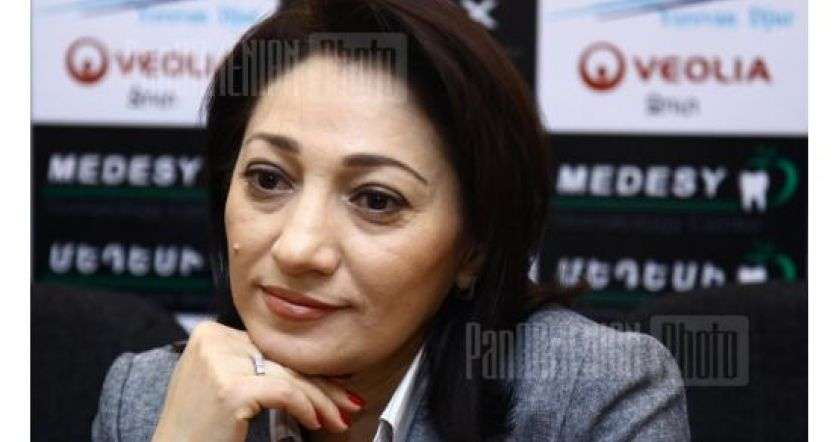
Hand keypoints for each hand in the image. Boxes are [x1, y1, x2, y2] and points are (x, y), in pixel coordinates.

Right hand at [152, 321, 362, 441]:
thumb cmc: (200, 428)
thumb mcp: (225, 383)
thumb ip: (255, 365)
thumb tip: (311, 368)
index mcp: (210, 333)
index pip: (272, 348)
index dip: (307, 368)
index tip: (336, 385)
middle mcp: (213, 339)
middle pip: (282, 360)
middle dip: (320, 385)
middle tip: (347, 402)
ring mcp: (220, 362)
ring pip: (289, 376)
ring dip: (321, 401)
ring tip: (338, 419)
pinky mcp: (231, 387)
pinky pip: (285, 393)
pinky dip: (306, 408)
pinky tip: (314, 422)